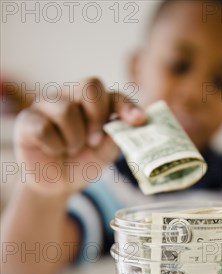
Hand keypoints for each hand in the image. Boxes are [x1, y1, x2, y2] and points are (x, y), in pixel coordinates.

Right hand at [14, 77, 146, 196]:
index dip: (127, 106)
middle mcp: (71, 97)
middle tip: (94, 141)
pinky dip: (54, 146)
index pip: (113, 95)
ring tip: (70, 150)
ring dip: (74, 138)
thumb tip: (131, 125)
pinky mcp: (27, 120)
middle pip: (90, 86)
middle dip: (97, 116)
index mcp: (93, 104)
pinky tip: (53, 151)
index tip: (139, 121)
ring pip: (67, 110)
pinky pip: (44, 128)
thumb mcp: (105, 153)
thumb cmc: (82, 162)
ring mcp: (47, 105)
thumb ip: (116, 137)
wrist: (58, 184)